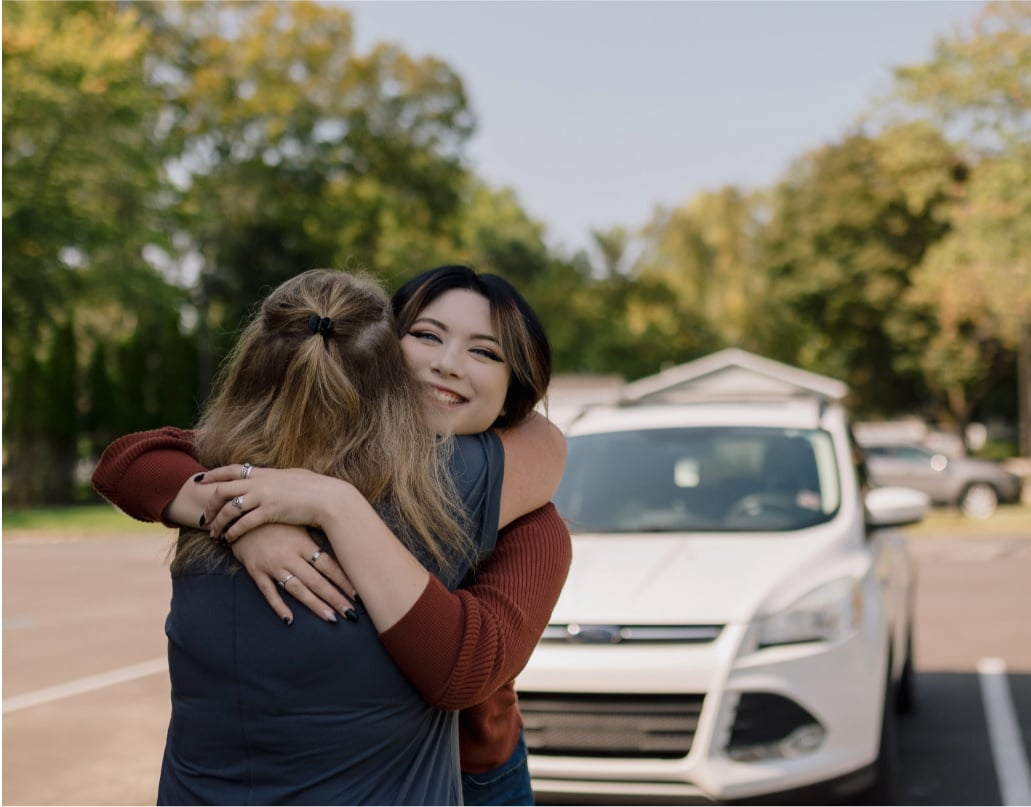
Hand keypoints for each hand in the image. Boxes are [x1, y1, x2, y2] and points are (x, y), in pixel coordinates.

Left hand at [198, 464, 352, 541]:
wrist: (329, 498)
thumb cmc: (317, 489)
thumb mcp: (295, 477)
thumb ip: (280, 478)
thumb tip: (276, 476)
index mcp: (266, 472)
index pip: (233, 469)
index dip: (215, 474)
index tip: (203, 480)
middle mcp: (261, 482)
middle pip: (223, 488)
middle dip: (210, 504)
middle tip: (205, 517)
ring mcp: (264, 496)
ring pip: (229, 508)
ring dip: (218, 522)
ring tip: (214, 533)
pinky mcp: (269, 512)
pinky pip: (243, 523)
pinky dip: (233, 532)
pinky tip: (229, 539)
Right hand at [230, 522, 360, 624]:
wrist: (239, 515)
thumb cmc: (274, 518)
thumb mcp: (297, 524)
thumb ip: (313, 540)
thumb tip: (338, 547)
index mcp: (303, 543)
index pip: (328, 565)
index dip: (343, 581)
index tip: (358, 594)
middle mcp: (289, 556)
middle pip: (316, 581)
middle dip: (335, 598)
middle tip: (351, 613)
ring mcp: (272, 565)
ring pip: (297, 589)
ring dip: (315, 605)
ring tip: (331, 618)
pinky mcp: (255, 571)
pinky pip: (268, 592)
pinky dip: (278, 606)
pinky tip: (289, 619)